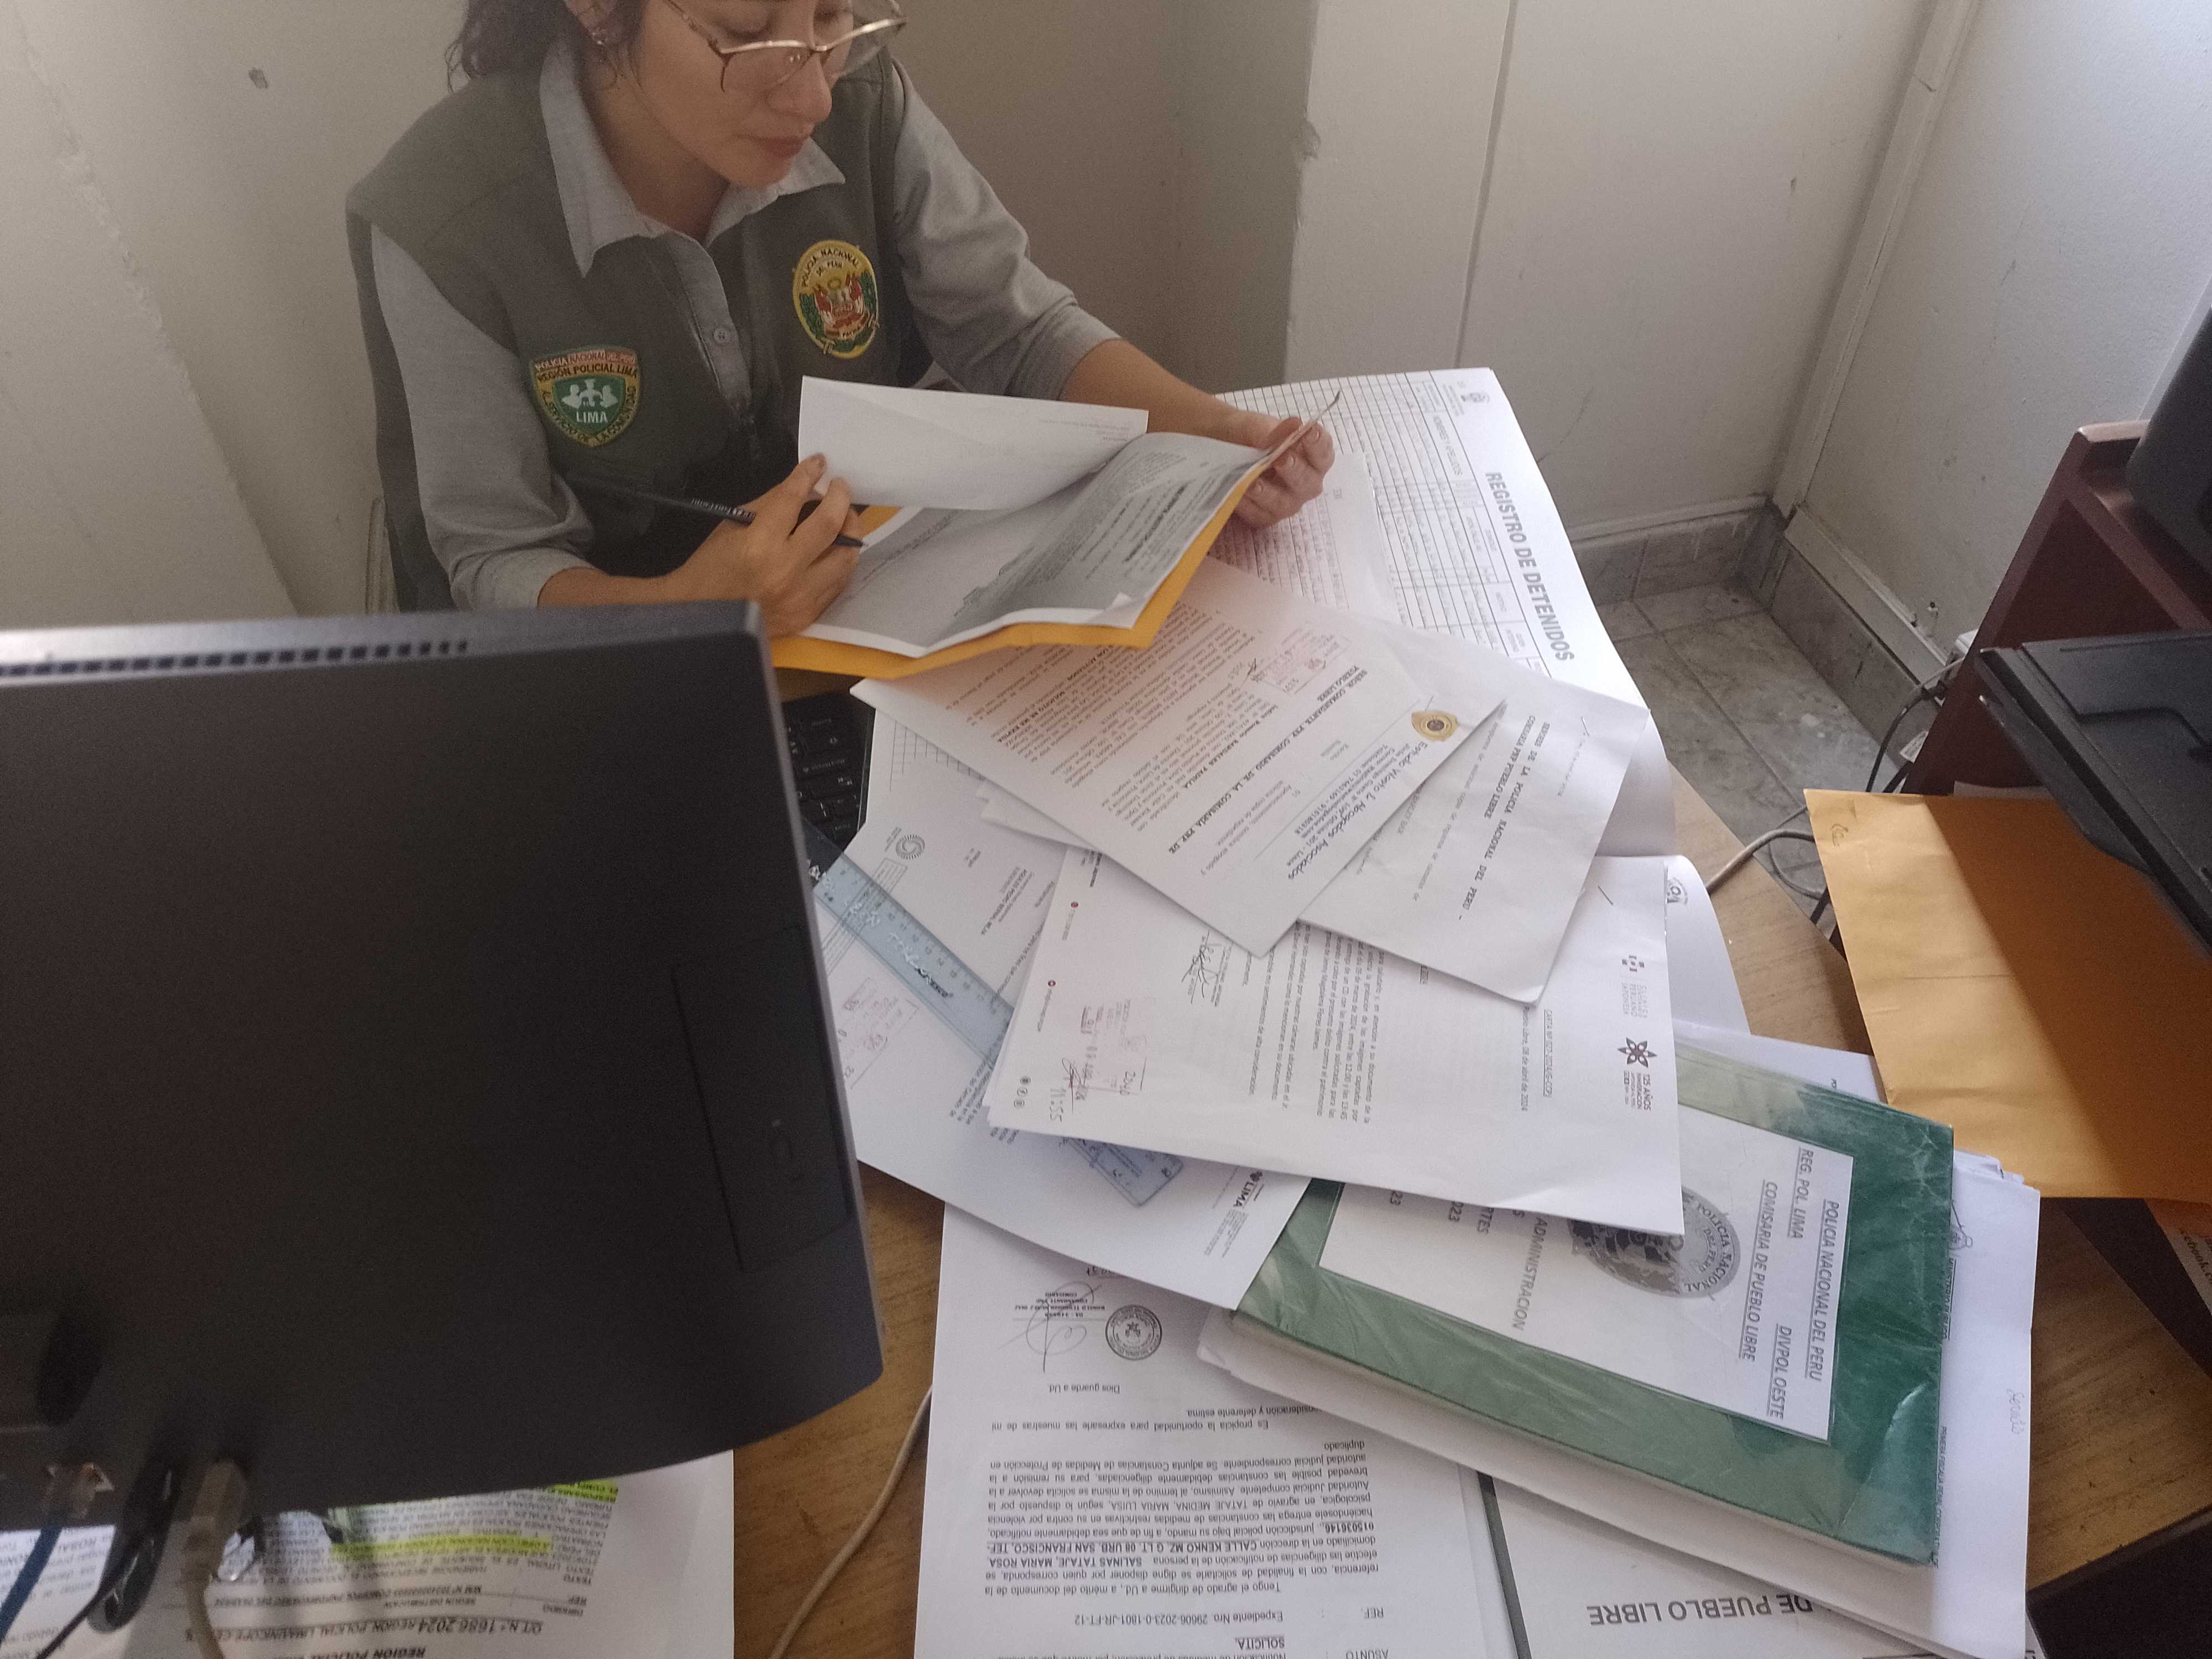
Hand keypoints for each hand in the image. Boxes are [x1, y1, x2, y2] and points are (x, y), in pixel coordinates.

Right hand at [660, 456, 862, 634]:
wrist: (703, 622)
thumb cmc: (710, 569)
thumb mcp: (731, 527)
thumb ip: (770, 505)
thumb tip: (803, 488)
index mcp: (759, 545)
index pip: (793, 499)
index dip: (808, 474)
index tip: (819, 462)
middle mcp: (786, 570)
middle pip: (831, 525)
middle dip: (840, 498)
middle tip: (840, 487)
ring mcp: (800, 596)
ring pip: (845, 557)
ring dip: (850, 531)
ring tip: (844, 519)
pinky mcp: (807, 614)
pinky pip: (838, 583)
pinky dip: (840, 561)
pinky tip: (835, 549)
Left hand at [1227, 413, 1335, 528]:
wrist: (1215, 447)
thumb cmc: (1245, 435)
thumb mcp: (1251, 427)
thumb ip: (1270, 429)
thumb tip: (1292, 426)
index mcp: (1310, 455)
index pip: (1322, 451)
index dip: (1319, 443)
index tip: (1311, 431)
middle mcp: (1304, 482)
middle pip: (1308, 481)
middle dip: (1296, 471)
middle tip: (1283, 459)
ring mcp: (1286, 502)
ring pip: (1284, 503)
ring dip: (1269, 494)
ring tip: (1254, 483)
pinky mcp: (1265, 516)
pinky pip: (1260, 515)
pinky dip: (1248, 506)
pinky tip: (1238, 496)